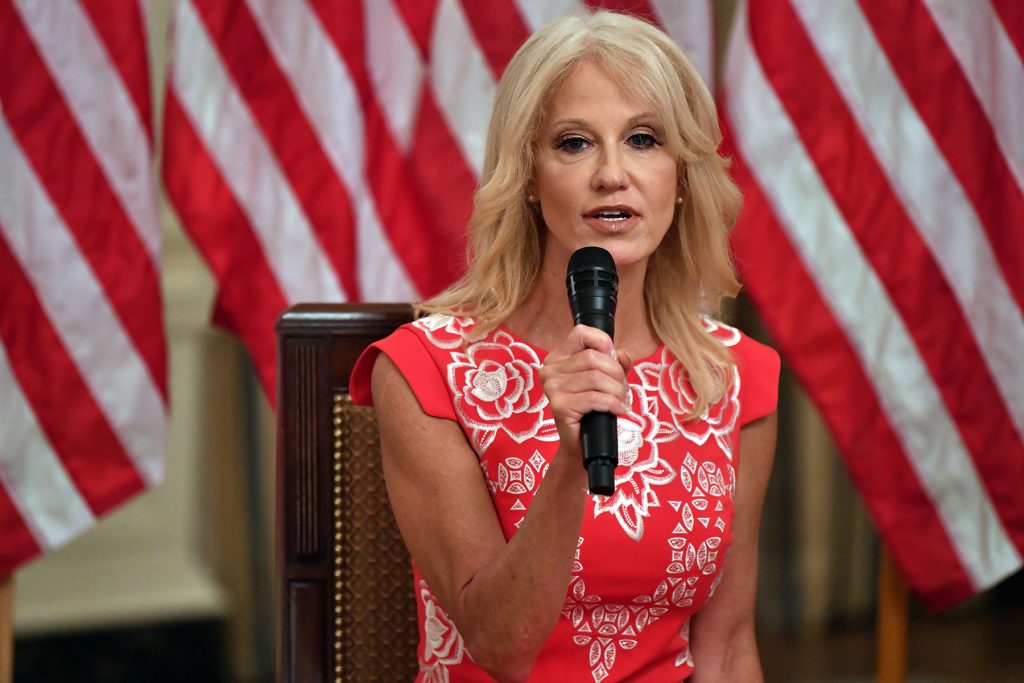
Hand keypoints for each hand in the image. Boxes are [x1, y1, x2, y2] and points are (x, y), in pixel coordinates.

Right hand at [538, 325, 633, 452]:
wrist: (580, 445)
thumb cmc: (592, 411)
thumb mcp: (606, 381)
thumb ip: (615, 363)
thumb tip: (622, 353)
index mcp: (558, 358)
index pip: (581, 332)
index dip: (603, 342)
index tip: (614, 360)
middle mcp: (550, 370)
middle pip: (594, 357)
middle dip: (617, 374)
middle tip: (622, 390)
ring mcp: (552, 388)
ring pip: (596, 377)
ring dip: (617, 391)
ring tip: (621, 401)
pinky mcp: (559, 405)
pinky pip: (595, 397)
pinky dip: (613, 404)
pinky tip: (619, 410)